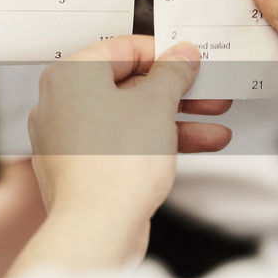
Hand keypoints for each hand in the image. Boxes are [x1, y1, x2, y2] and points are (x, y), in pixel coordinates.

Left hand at [28, 35, 231, 225]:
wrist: (96, 228)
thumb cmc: (114, 164)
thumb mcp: (157, 105)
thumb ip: (172, 74)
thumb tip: (180, 56)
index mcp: (70, 76)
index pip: (121, 48)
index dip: (163, 53)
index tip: (190, 60)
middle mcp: (61, 104)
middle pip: (128, 85)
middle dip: (177, 92)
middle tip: (209, 91)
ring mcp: (69, 138)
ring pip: (129, 118)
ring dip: (176, 120)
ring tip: (215, 124)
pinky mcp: (82, 168)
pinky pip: (122, 144)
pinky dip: (156, 142)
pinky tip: (198, 145)